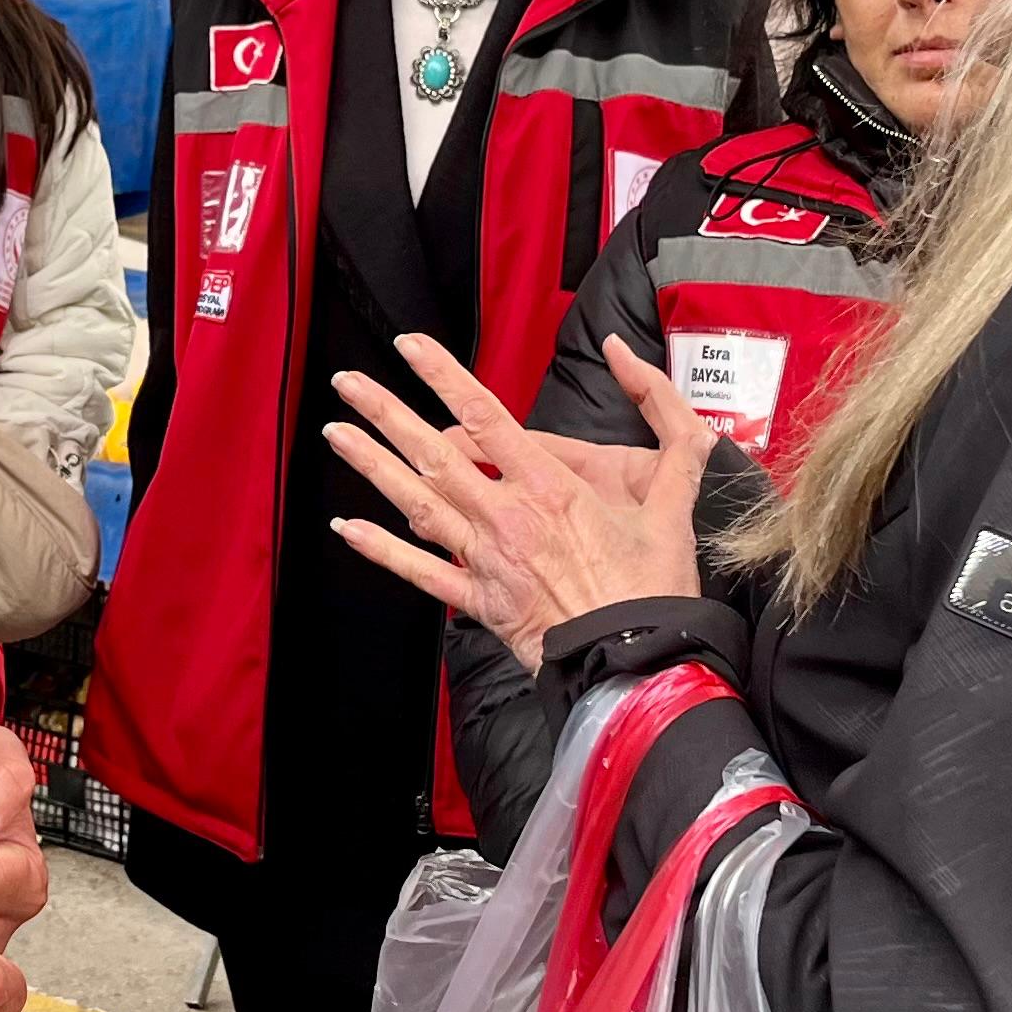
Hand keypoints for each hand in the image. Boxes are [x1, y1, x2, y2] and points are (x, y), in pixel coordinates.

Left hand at [323, 332, 717, 670]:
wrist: (638, 665)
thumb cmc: (655, 590)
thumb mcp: (675, 500)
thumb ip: (670, 424)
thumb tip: (629, 359)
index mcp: (550, 487)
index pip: (485, 416)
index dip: (442, 375)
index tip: (410, 346)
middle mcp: (508, 518)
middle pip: (435, 453)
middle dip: (386, 413)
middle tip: (347, 382)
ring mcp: (487, 560)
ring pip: (417, 503)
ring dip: (372, 466)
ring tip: (336, 434)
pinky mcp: (479, 602)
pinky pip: (420, 572)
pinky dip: (381, 550)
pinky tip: (348, 528)